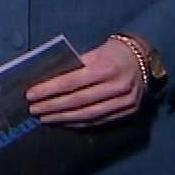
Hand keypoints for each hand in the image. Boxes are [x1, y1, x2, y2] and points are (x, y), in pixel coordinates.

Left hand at [27, 40, 144, 125]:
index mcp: (106, 67)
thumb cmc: (113, 52)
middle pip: (78, 101)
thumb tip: (46, 80)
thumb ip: (75, 65)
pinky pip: (100, 121)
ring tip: (45, 118)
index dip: (49, 90)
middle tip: (34, 110)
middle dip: (52, 107)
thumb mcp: (95, 51)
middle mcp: (117, 86)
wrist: (144, 58)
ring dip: (63, 119)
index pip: (71, 81)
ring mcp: (125, 101)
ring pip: (88, 114)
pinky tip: (65, 122)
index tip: (31, 95)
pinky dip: (79, 123)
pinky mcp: (129, 111)